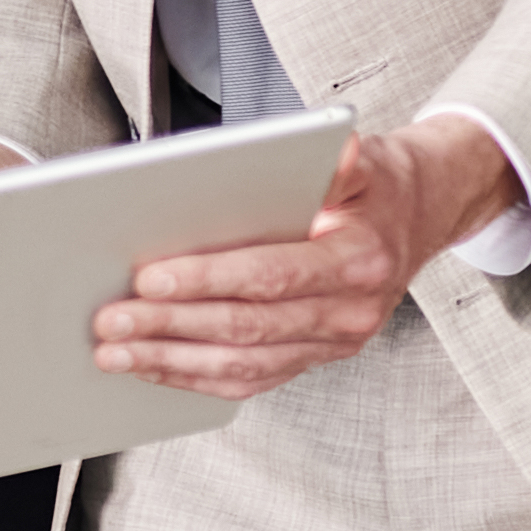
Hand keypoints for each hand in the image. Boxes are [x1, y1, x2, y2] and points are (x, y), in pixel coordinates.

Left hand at [87, 117, 520, 399]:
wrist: (420, 217)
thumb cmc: (379, 186)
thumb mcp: (368, 162)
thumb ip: (341, 165)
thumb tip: (335, 151)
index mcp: (358, 260)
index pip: (271, 276)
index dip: (207, 280)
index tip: (147, 278)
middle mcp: (351, 312)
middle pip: (247, 328)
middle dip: (169, 325)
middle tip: (110, 320)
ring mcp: (334, 343)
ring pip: (244, 365)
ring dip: (172, 361)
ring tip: (114, 352)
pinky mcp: (315, 357)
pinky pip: (251, 379)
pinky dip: (196, 377)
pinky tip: (154, 367)